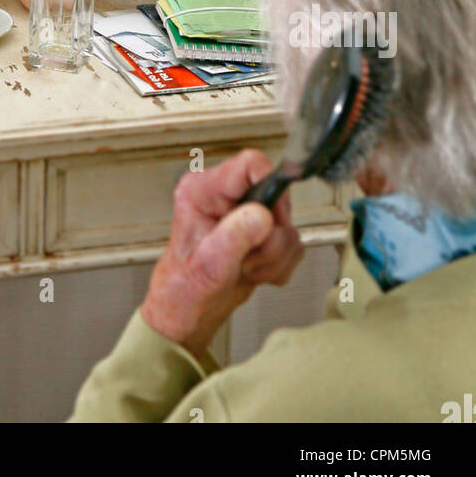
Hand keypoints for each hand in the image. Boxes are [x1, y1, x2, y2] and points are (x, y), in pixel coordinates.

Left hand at [139, 149, 302, 360]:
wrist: (189, 312)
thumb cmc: (184, 289)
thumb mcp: (207, 266)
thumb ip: (234, 237)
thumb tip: (262, 215)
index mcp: (203, 190)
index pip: (251, 164)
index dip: (270, 191)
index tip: (271, 224)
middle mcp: (225, 196)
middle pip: (277, 197)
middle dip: (270, 240)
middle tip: (248, 260)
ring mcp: (245, 213)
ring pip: (287, 227)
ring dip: (273, 258)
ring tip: (246, 269)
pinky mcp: (261, 232)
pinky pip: (291, 244)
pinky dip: (278, 266)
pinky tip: (255, 273)